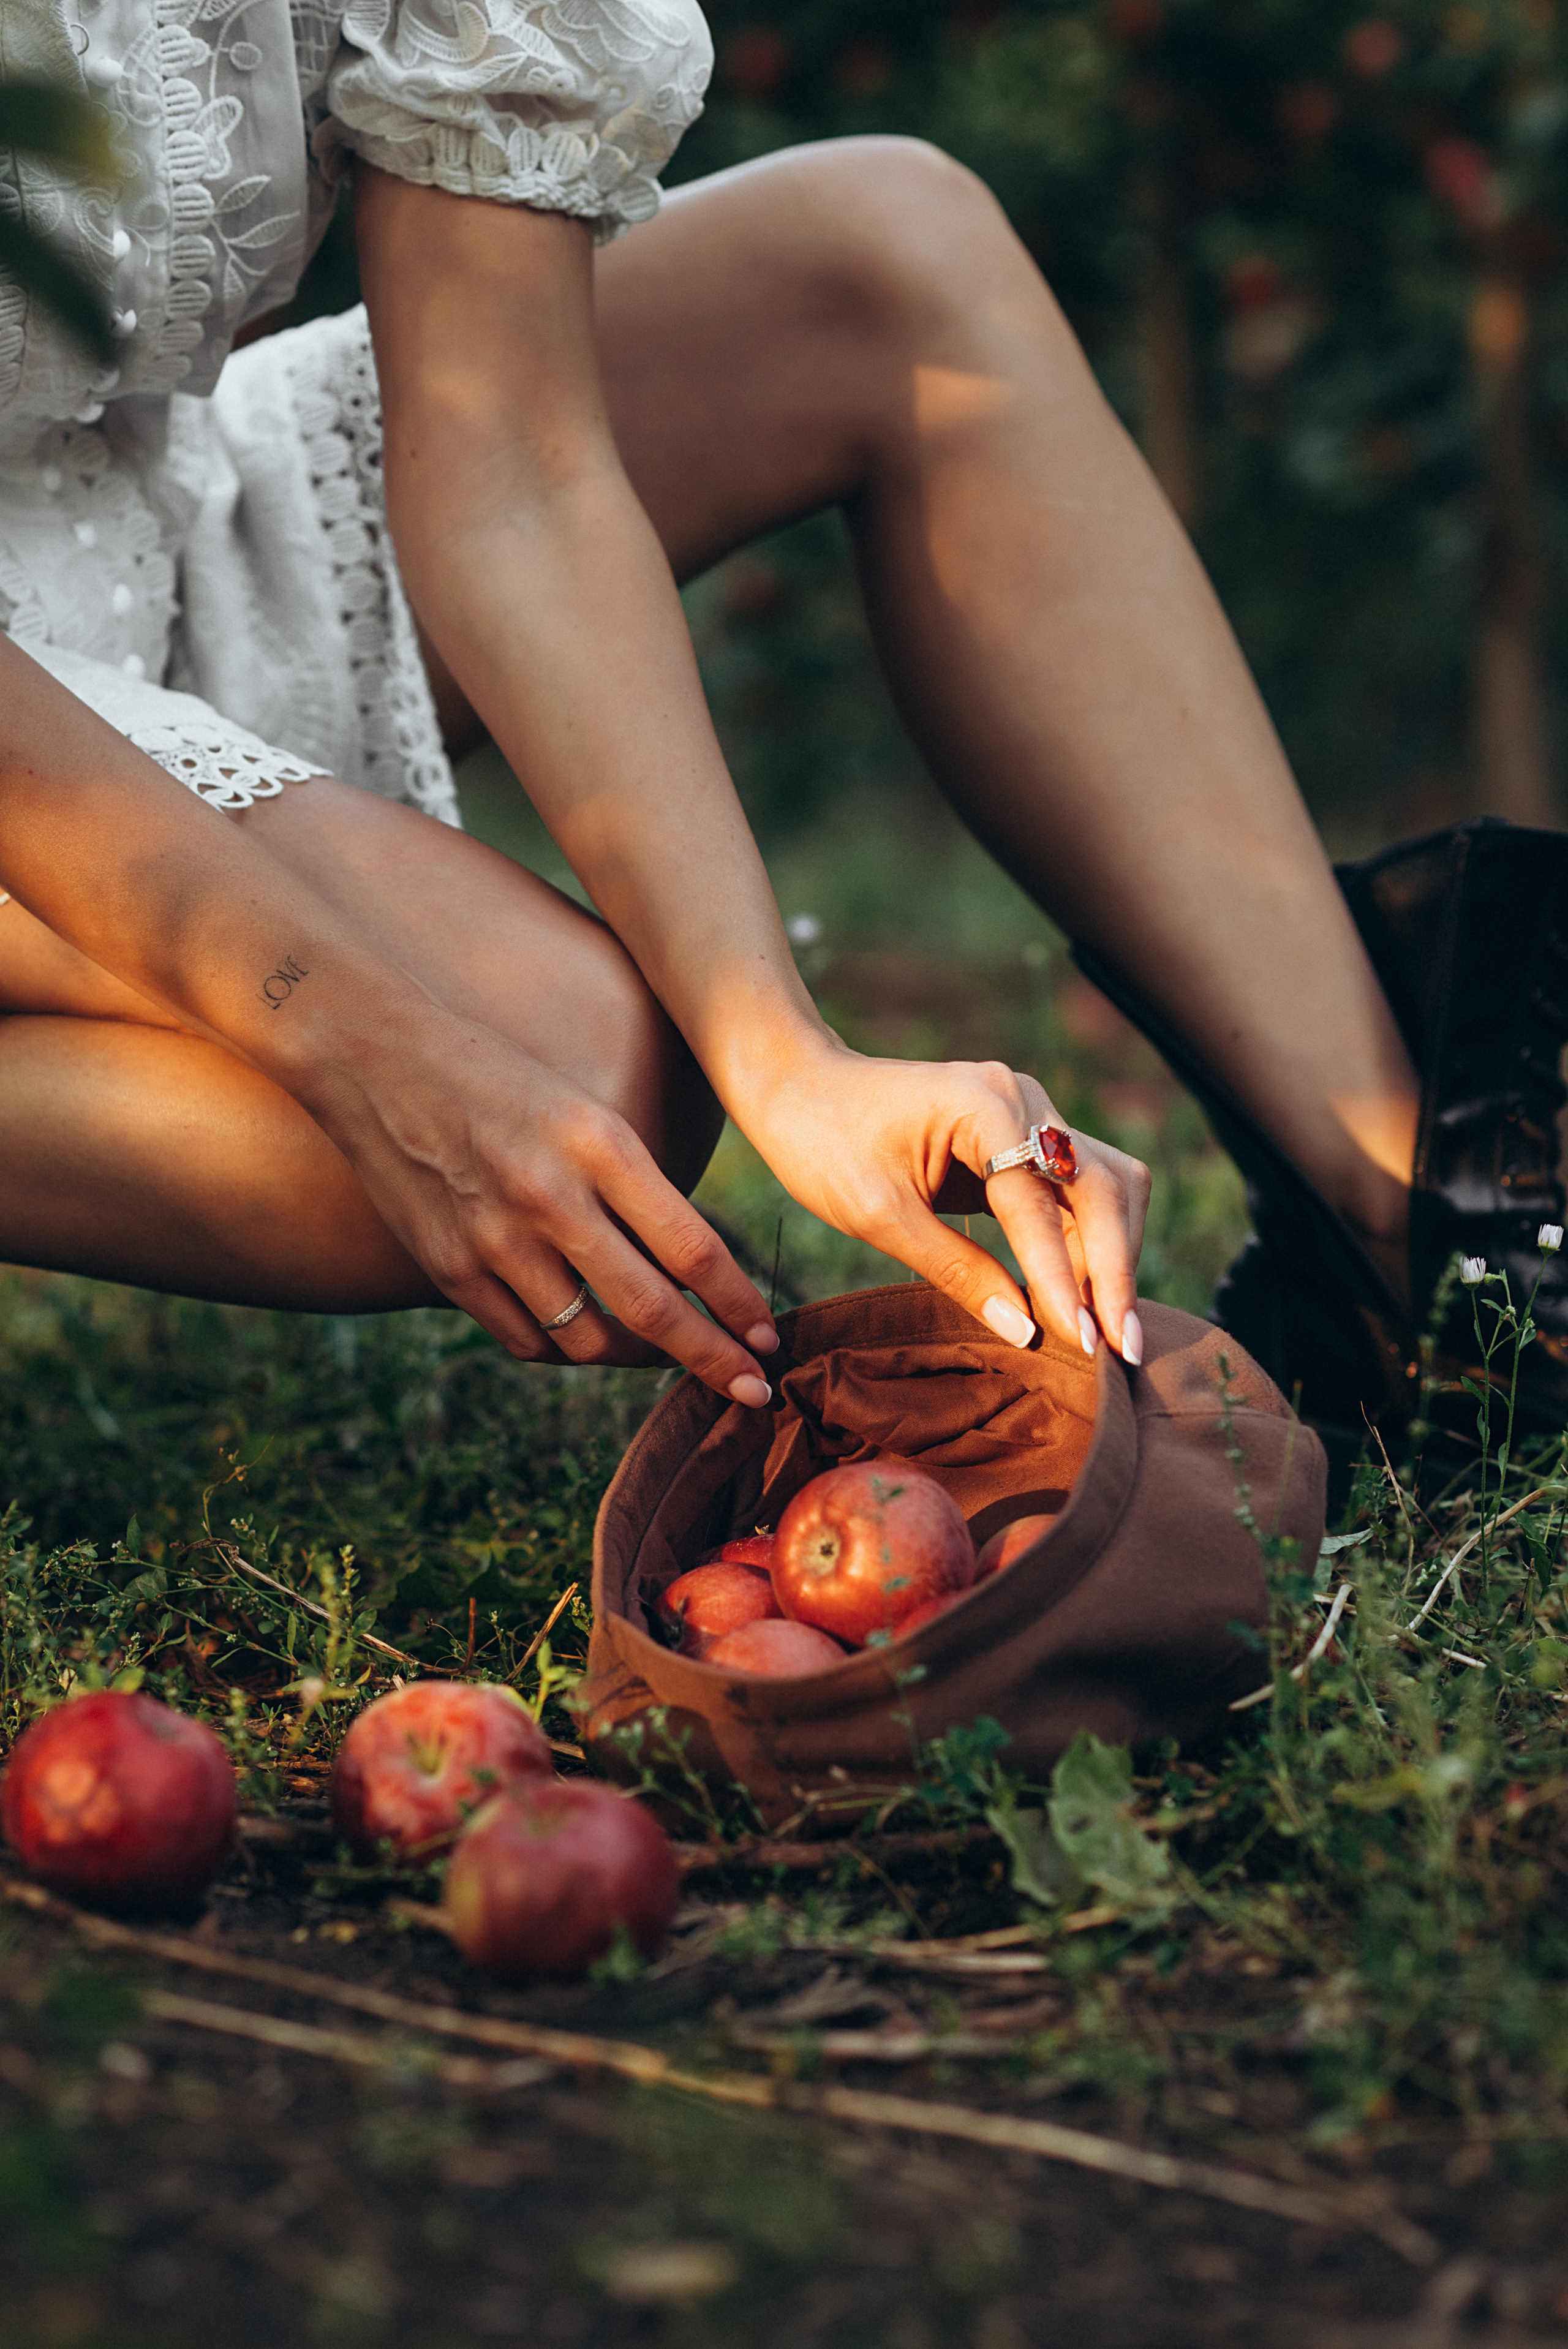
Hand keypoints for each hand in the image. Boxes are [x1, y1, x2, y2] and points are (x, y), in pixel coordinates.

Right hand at [307, 1008, 778, 1401]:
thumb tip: (695, 1268)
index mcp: (599, 1144)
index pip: (693, 1249)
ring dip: (636, 1359)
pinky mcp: (447, 1269)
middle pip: (652, 1312)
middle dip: (713, 1362)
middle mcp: (550, 1197)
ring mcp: (493, 1240)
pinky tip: (585, 1338)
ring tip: (663, 1355)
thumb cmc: (499, 1078)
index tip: (770, 1340)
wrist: (374, 1056)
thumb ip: (637, 1186)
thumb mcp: (585, 1109)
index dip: (739, 1307)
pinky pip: (525, 1342)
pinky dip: (564, 1351)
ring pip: (588, 1341)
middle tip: (753, 1391)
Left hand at [743, 1041, 1149, 1362]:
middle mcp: (1024, 1099)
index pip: (1040, 1202)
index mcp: (986, 1103)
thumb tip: (1027, 1332)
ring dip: (1113, 1257)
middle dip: (1116, 1270)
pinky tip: (1083, 1298)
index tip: (1081, 1343)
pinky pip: (1079, 1192)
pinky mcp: (1023, 1139)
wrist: (798, 1088)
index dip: (1064, 1277)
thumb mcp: (878, 1216)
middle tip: (1120, 1348)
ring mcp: (1030, 1115)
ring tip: (1107, 1333)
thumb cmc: (825, 1144)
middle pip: (1104, 1186)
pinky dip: (1088, 1244)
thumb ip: (957, 1270)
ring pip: (1107, 1188)